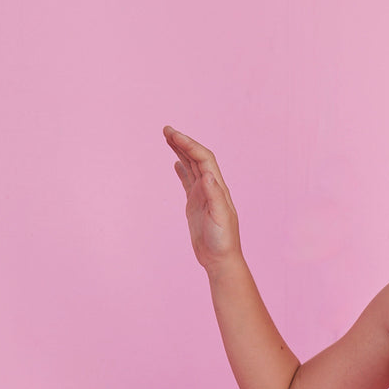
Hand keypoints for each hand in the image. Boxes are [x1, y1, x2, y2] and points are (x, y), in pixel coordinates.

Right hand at [163, 126, 242, 271]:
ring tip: (168, 138)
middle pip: (196, 158)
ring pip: (191, 167)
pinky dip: (182, 169)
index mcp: (217, 188)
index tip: (173, 134)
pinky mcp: (196, 204)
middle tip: (166, 129)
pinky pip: (188, 181)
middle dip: (182, 142)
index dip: (189, 144)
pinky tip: (176, 162)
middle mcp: (211, 187)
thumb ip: (215, 196)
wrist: (220, 259)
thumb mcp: (220, 218)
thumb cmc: (223, 241)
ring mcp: (203, 194)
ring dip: (181, 151)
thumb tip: (208, 175)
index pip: (203, 159)